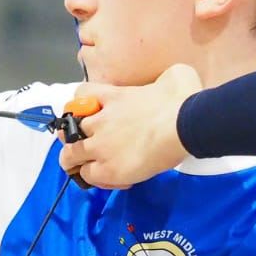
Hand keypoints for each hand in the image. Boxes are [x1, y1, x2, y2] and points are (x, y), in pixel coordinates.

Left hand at [56, 63, 202, 187]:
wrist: (186, 124)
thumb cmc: (182, 99)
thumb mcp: (174, 76)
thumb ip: (165, 78)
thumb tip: (174, 78)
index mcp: (113, 96)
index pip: (81, 94)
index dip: (81, 104)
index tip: (88, 113)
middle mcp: (100, 120)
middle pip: (69, 129)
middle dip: (73, 137)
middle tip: (83, 145)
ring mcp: (101, 145)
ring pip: (71, 155)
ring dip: (75, 161)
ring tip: (84, 167)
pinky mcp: (109, 168)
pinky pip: (89, 175)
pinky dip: (95, 178)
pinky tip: (110, 179)